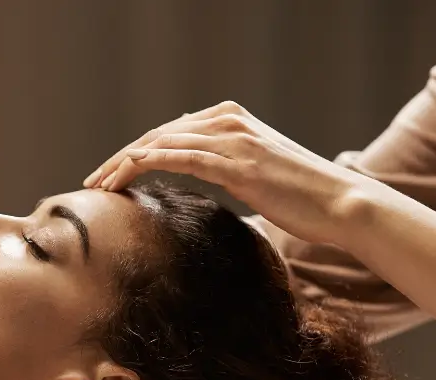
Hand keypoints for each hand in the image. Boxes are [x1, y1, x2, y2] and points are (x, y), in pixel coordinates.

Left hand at [83, 101, 365, 246]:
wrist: (342, 205)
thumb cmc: (305, 200)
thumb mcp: (261, 178)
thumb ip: (230, 172)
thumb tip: (206, 185)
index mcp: (233, 120)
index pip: (170, 131)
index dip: (135, 152)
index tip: (110, 174)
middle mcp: (230, 122)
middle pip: (158, 134)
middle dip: (120, 158)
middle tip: (93, 180)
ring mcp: (232, 140)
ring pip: (160, 144)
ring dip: (123, 164)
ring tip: (99, 186)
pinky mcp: (234, 163)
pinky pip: (175, 157)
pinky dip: (142, 166)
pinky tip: (121, 181)